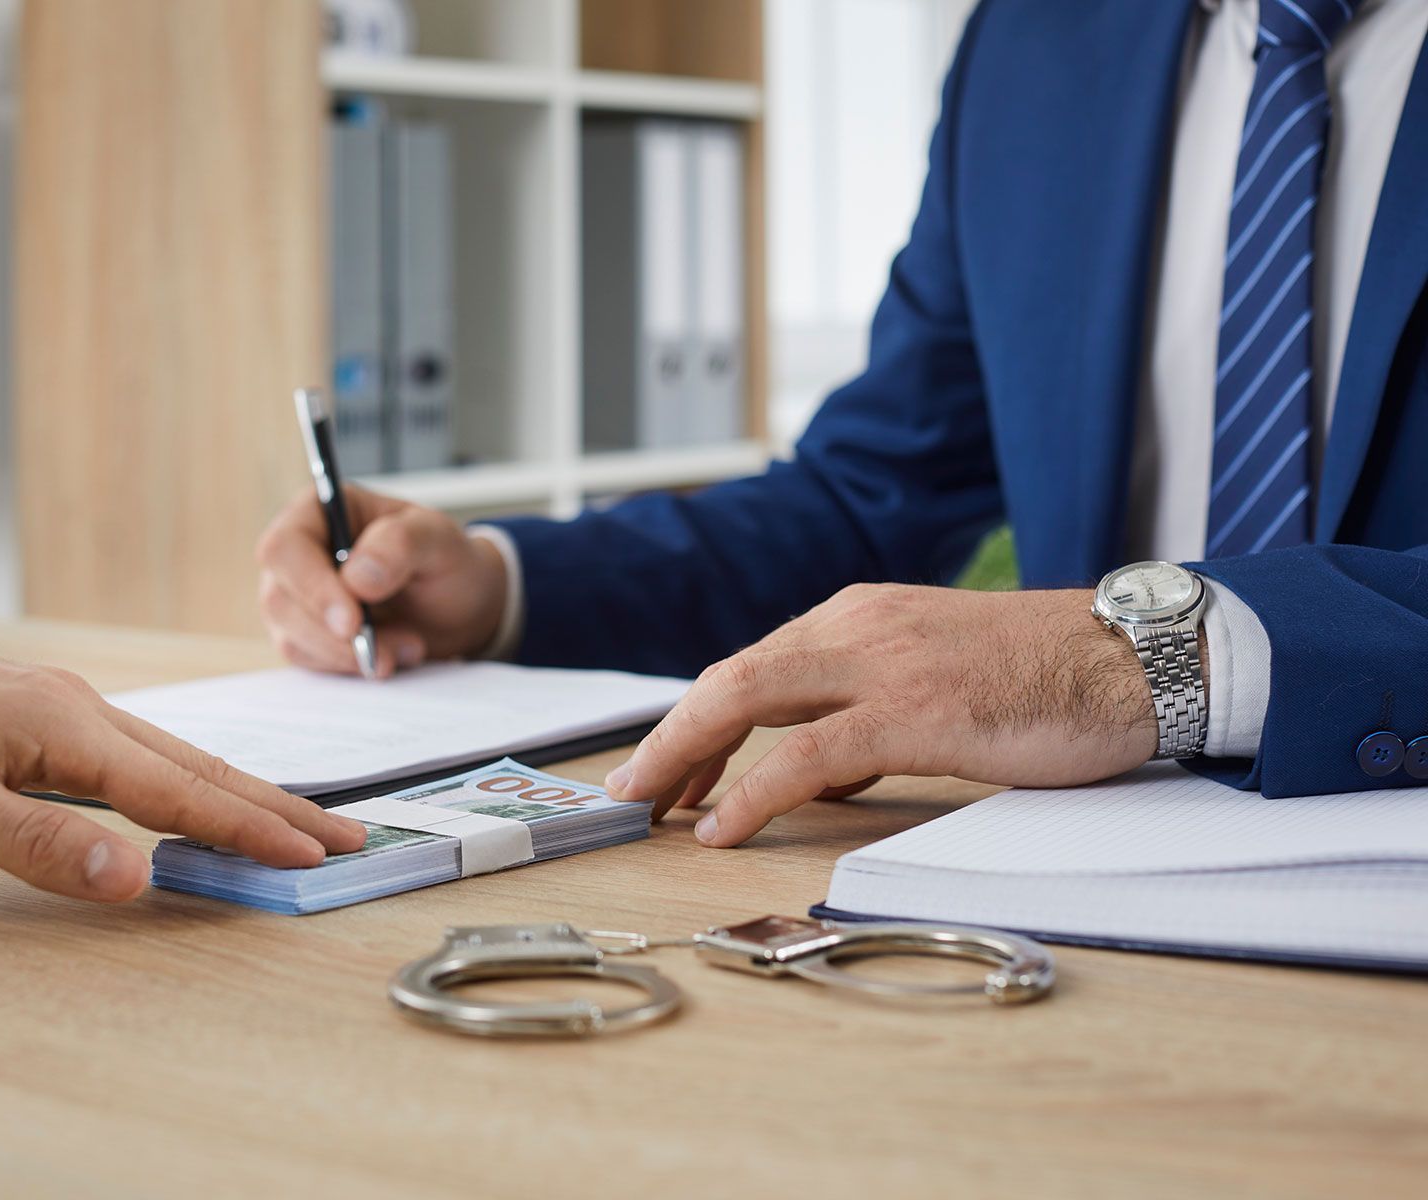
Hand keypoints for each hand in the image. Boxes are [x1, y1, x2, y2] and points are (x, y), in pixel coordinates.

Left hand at [0, 611, 365, 900]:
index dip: (250, 829)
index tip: (314, 857)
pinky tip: (194, 792)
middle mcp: (82, 709)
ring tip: (293, 820)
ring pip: (174, 755)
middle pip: (200, 765)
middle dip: (277, 806)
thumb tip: (138, 876)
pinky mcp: (43, 715)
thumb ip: (42, 843)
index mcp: (68, 728)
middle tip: (346, 837)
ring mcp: (65, 708)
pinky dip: (189, 779)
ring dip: (239, 792)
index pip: (182, 790)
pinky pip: (140, 752)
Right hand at [255, 484, 508, 676]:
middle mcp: (299, 552)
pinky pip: (308, 660)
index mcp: (322, 511)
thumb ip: (400, 545)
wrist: (458, 606)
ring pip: (290, 636)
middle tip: (388, 652)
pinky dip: (349, 667)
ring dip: (348, 655)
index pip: (285, 547)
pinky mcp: (305, 634)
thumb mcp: (438, 540)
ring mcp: (297, 596)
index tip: (352, 623)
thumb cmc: (445, 561)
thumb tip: (356, 577)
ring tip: (408, 647)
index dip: (311, 587)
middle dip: (332, 634)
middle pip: (279, 598)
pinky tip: (391, 657)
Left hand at [605, 584, 1159, 846]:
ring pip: (746, 701)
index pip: (753, 666)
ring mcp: (882, 664)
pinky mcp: (914, 712)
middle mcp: (857, 626)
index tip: (667, 764)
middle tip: (629, 789)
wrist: (1138, 657)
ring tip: (648, 805)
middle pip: (730, 679)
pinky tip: (720, 827)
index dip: (699, 719)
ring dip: (685, 757)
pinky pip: (805, 755)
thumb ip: (871, 709)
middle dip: (670, 737)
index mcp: (861, 615)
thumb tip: (824, 770)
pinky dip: (751, 792)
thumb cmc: (1048, 675)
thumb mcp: (938, 680)